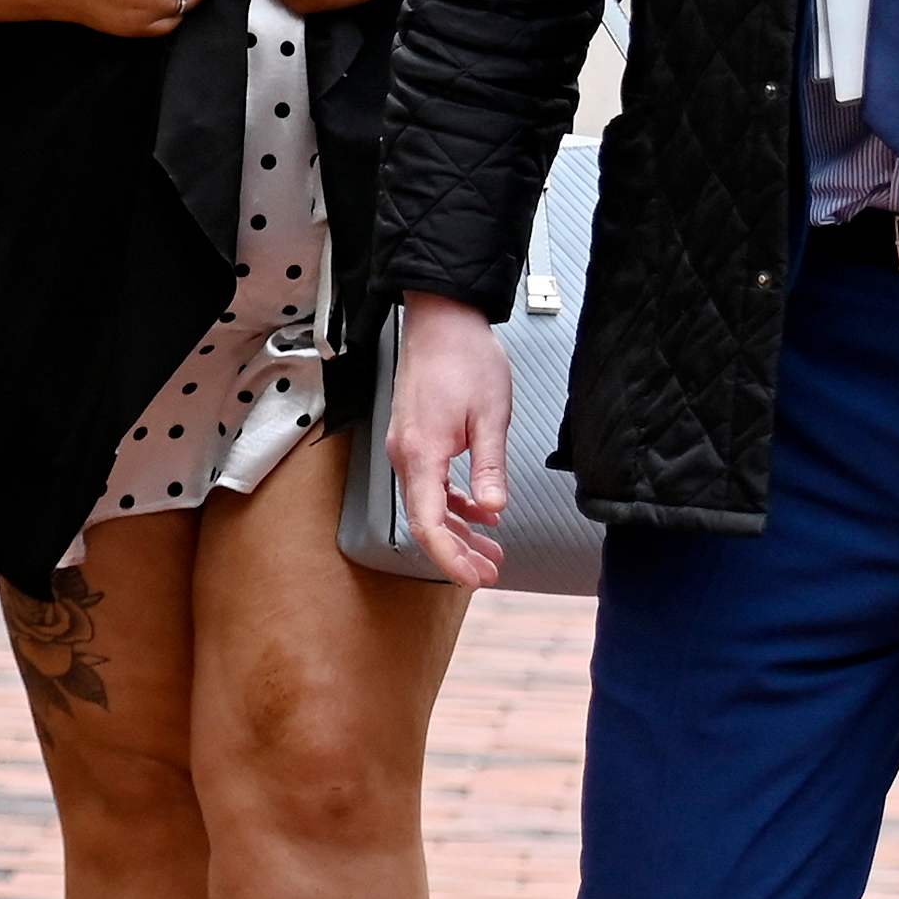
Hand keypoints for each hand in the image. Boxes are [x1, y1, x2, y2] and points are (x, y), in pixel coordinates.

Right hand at [384, 290, 510, 591]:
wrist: (441, 320)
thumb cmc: (465, 358)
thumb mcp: (491, 415)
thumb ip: (489, 467)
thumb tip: (493, 509)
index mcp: (421, 453)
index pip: (428, 523)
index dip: (449, 558)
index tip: (473, 578)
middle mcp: (405, 455)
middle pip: (426, 520)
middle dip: (458, 552)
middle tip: (490, 572)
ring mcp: (406, 448)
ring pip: (427, 505)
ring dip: (458, 531)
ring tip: (490, 551)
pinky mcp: (414, 439)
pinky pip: (428, 485)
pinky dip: (452, 505)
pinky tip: (478, 514)